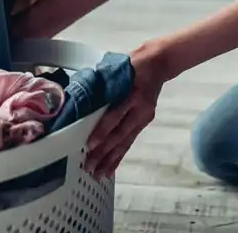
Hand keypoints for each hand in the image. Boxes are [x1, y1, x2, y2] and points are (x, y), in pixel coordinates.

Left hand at [84, 40, 169, 178]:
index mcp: (132, 93)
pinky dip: (120, 155)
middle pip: (120, 134)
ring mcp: (144, 116)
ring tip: (99, 174)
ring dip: (111, 159)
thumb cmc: (132, 64)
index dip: (102, 131)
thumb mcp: (116, 69)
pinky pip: (130, 141)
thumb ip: (101, 85)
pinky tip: (112, 168)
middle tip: (89, 166)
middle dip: (104, 152)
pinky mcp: (144, 121)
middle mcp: (140, 108)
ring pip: (125, 141)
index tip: (90, 144)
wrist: (158, 63)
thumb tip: (79, 100)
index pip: (115, 116)